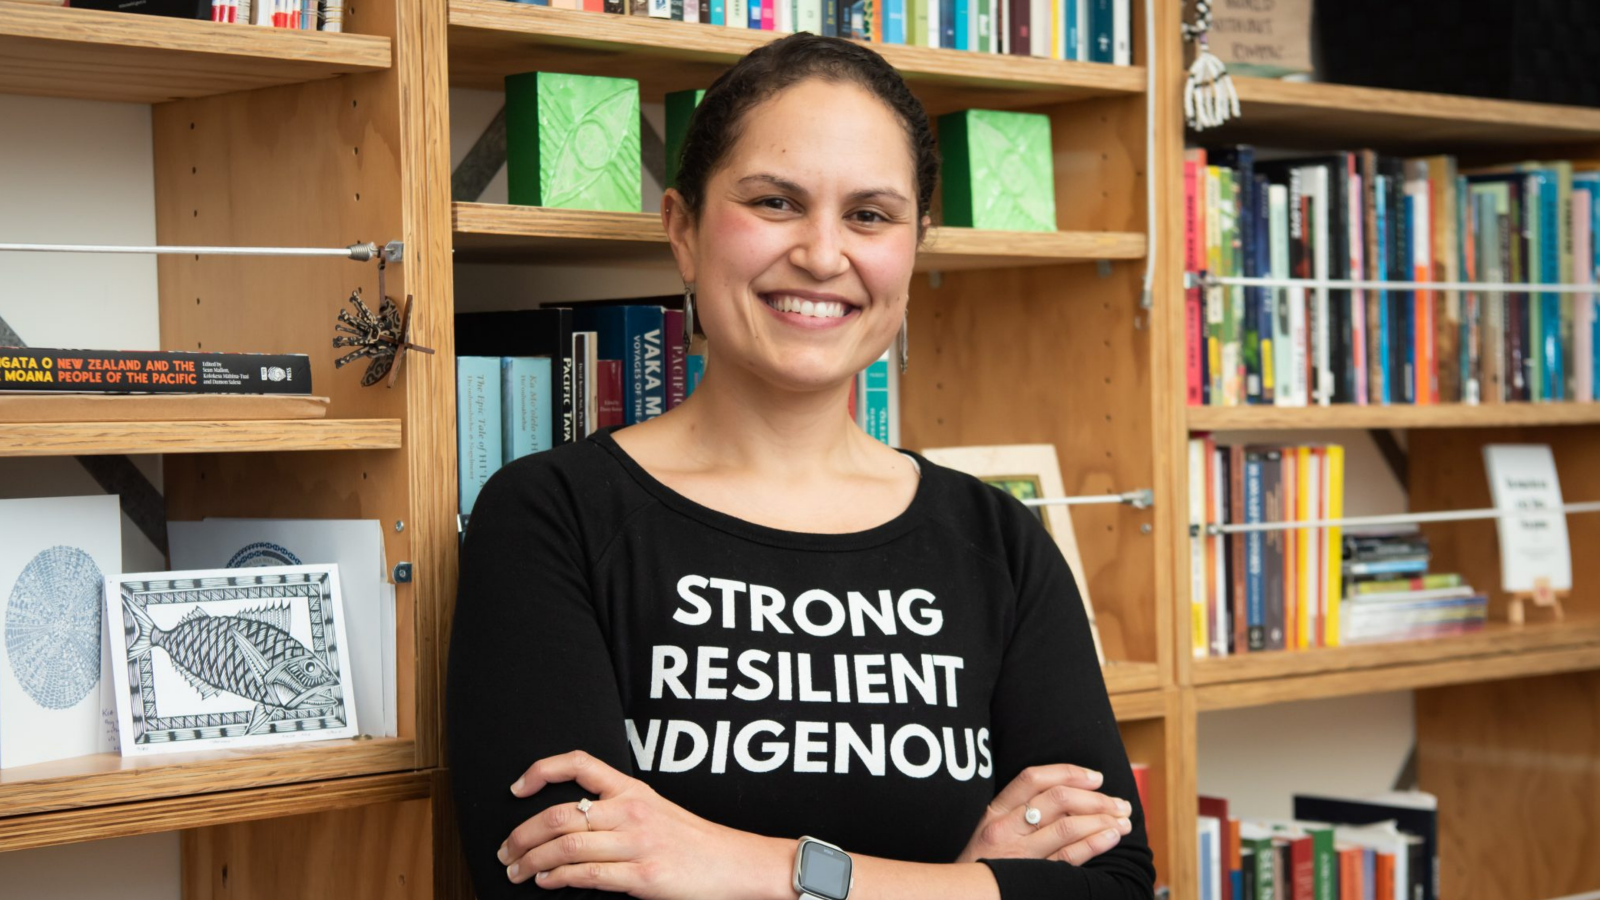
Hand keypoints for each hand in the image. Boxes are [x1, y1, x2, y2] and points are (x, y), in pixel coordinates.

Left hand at [497, 750, 783, 898]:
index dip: (541, 770)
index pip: (579, 763)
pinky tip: (545, 883)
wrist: (735, 865)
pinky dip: (558, 879)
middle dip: (522, 835)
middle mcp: (631, 811)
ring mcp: (637, 843)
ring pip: (565, 846)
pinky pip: (587, 875)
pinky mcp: (643, 876)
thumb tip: (568, 824)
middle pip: (559, 814)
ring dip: (531, 861)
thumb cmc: (694, 842)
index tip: (517, 788)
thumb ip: (616, 810)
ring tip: (517, 871)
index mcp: (632, 789)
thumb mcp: (655, 811)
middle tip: (505, 851)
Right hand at [954, 764, 1133, 865]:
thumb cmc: (978, 865)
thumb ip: (1015, 813)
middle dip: (1095, 798)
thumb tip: (1064, 799)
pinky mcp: (1032, 877)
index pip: (1033, 778)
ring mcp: (1019, 854)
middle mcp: (1006, 828)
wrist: (961, 897)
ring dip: (1101, 820)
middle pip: (1057, 799)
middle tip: (1119, 802)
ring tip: (1123, 821)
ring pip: (1067, 826)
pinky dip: (1094, 844)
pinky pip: (1068, 857)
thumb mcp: (987, 831)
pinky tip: (1110, 837)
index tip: (1095, 777)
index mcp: (995, 811)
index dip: (1068, 772)